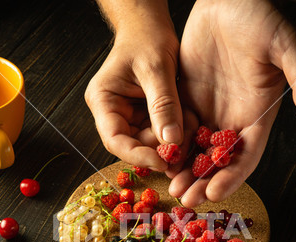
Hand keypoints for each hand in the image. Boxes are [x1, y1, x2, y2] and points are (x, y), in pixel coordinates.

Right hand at [85, 23, 182, 170]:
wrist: (149, 26)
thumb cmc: (146, 38)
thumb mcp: (156, 69)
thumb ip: (163, 105)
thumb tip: (171, 141)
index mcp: (104, 102)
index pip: (115, 140)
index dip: (137, 155)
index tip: (163, 161)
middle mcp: (114, 114)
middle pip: (133, 145)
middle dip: (159, 150)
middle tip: (184, 150)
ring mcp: (130, 117)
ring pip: (150, 143)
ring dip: (172, 141)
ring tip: (190, 128)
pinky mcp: (146, 117)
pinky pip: (161, 133)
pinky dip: (176, 131)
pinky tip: (190, 123)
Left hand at [169, 0, 295, 205]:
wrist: (225, 1)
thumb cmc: (257, 19)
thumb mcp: (281, 44)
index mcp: (255, 116)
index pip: (245, 156)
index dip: (232, 177)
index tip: (215, 192)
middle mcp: (232, 121)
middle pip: (218, 162)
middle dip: (203, 183)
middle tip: (187, 199)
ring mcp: (208, 114)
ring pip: (196, 152)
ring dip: (185, 172)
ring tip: (172, 188)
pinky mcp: (187, 104)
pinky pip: (177, 132)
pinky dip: (171, 149)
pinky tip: (160, 161)